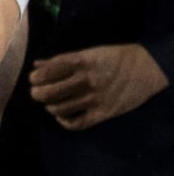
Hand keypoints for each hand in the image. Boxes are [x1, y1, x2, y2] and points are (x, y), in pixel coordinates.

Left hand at [30, 44, 168, 129]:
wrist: (142, 69)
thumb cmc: (111, 57)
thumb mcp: (85, 52)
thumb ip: (59, 60)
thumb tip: (36, 65)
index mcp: (79, 61)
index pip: (48, 72)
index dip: (36, 77)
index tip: (33, 79)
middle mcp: (84, 80)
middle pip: (50, 92)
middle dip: (38, 93)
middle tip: (36, 92)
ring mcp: (94, 99)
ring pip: (60, 108)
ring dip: (49, 107)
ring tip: (49, 103)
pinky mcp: (103, 114)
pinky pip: (78, 123)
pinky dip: (64, 122)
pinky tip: (61, 116)